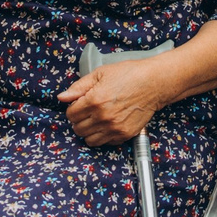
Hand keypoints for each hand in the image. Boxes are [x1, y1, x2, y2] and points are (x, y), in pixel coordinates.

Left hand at [59, 57, 175, 147]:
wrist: (154, 83)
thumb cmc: (129, 74)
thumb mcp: (101, 73)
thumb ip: (79, 87)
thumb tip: (62, 97)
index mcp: (93, 100)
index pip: (71, 115)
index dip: (73, 109)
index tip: (79, 105)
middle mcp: (102, 117)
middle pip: (78, 129)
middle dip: (79, 121)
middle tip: (87, 113)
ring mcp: (114, 128)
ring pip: (89, 140)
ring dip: (89, 131)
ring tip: (96, 120)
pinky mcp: (124, 134)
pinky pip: (105, 143)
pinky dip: (103, 136)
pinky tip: (108, 124)